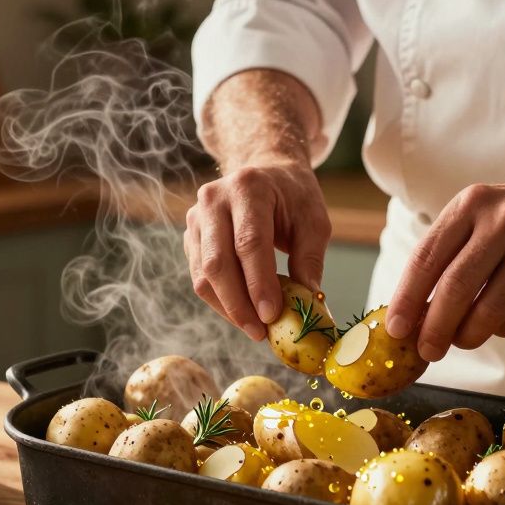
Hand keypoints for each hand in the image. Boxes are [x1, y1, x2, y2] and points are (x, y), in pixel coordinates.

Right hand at [184, 161, 331, 340]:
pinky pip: (199, 276)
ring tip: (254, 328)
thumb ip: (310, 259)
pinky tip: (242, 313)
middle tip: (260, 332)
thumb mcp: (314, 220)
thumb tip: (307, 302)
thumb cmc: (293, 197)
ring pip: (203, 274)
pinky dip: (220, 300)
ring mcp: (196, 217)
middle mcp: (214, 199)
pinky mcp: (191, 236)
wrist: (265, 172)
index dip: (258, 283)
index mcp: (248, 187)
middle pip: (218, 262)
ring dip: (227, 308)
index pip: (249, 242)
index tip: (271, 316)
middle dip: (238, 304)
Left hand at [384, 177, 504, 360]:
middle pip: (455, 287)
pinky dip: (503, 328)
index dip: (407, 298)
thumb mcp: (480, 217)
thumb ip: (447, 257)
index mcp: (471, 204)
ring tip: (463, 340)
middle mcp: (503, 220)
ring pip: (490, 310)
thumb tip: (412, 314)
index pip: (427, 257)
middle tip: (427, 350)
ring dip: (469, 335)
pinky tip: (503, 318)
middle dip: (435, 328)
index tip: (396, 330)